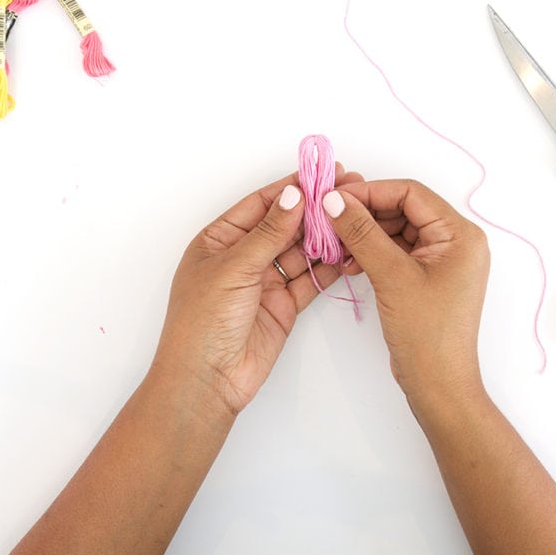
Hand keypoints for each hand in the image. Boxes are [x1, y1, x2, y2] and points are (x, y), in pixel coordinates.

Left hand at [155, 167, 362, 416]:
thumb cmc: (202, 322)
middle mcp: (242, 257)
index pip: (261, 204)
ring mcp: (264, 282)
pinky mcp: (282, 305)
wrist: (206, 380)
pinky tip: (347, 253)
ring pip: (300, 250)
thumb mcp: (234, 268)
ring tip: (353, 220)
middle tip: (349, 192)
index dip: (292, 188)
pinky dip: (327, 267)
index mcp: (219, 240)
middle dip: (314, 210)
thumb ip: (268, 232)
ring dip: (324, 237)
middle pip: (284, 225)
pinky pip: (308, 279)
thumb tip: (294, 195)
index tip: (323, 174)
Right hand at [323, 179, 490, 411]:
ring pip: (397, 230)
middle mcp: (455, 242)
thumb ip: (362, 233)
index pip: (411, 193)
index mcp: (460, 234)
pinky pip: (397, 251)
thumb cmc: (426, 332)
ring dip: (366, 234)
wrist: (438, 384)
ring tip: (337, 246)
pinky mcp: (427, 277)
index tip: (335, 199)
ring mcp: (442, 260)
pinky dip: (372, 252)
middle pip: (403, 209)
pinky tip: (350, 262)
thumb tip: (334, 201)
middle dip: (366, 214)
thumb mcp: (392, 276)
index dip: (371, 192)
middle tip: (330, 220)